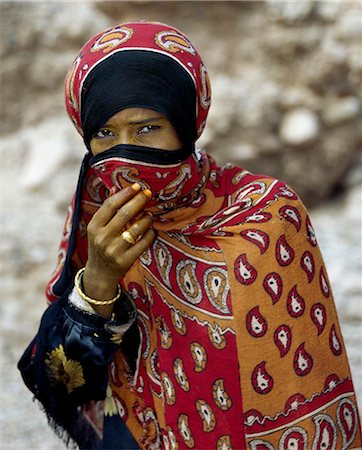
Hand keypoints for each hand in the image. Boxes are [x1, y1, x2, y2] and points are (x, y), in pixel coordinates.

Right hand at [82, 184, 154, 316]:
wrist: (100, 273)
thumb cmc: (100, 245)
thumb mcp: (98, 228)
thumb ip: (106, 209)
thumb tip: (116, 188)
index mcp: (94, 227)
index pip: (110, 205)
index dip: (125, 194)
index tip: (136, 186)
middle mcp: (102, 238)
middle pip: (125, 213)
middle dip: (139, 201)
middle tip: (148, 193)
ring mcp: (114, 250)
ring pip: (136, 228)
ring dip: (146, 218)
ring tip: (150, 214)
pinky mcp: (126, 260)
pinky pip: (144, 242)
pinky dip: (150, 233)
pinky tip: (152, 229)